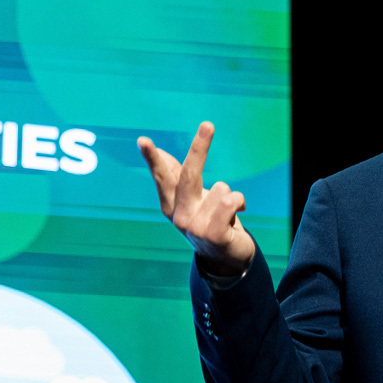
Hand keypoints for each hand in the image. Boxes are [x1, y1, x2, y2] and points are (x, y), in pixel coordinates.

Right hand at [137, 122, 255, 277]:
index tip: (143, 140)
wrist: (227, 258)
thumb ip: (176, 177)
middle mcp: (179, 216)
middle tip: (208, 125)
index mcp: (171, 205)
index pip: (162, 175)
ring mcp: (195, 227)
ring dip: (229, 196)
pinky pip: (231, 201)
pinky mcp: (213, 235)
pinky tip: (237, 215)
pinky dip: (240, 202)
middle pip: (188, 175)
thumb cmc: (210, 221)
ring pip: (221, 188)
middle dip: (199, 149)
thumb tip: (157, 150)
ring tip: (227, 212)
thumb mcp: (192, 199)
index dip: (154, 158)